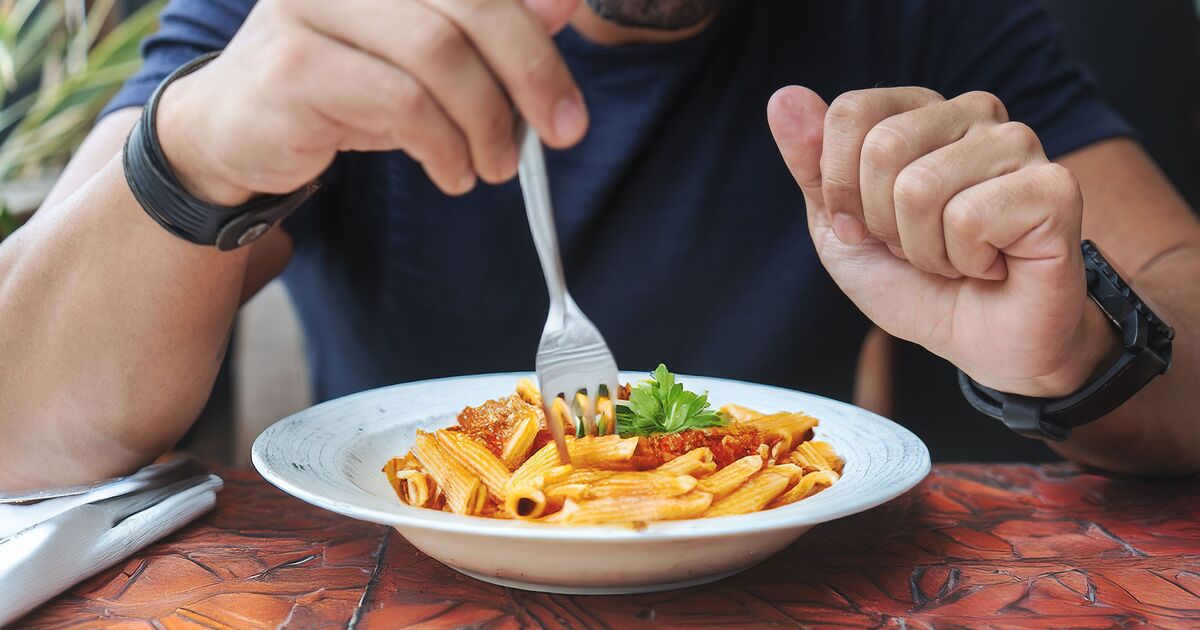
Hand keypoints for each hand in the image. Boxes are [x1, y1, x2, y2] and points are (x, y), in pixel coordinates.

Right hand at [155, 0, 586, 203]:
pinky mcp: (294, 63)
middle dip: (531, 76)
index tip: (570, 106)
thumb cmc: (345, 88)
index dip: (538, 38)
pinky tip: (451, 172)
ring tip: (494, 166)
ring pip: (439, 53)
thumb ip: (490, 29)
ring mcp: (313, 6)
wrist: (235, 129)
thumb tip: (564, 5)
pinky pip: (400, 101)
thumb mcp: (427, 59)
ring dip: (485, 122)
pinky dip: (442, 146)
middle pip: (473, 5)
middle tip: (560, 133)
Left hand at [767, 86, 1117, 397]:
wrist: (978, 343)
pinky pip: (969, 219)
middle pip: (883, 148)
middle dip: (883, 223)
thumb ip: (811, 166)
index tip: (869, 227)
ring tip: (957, 258)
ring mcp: (1019, 145)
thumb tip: (783, 98)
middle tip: (920, 249)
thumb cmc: (916, 283)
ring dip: (925, 249)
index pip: (851, 112)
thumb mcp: (840, 229)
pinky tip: (992, 265)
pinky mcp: (1054, 188)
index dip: (842, 188)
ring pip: (921, 188)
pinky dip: (966, 261)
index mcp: (920, 113)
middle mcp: (974, 113)